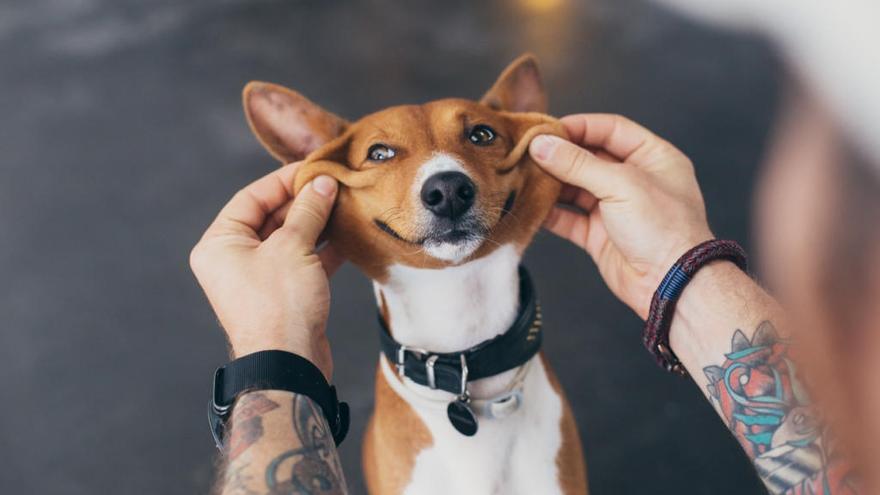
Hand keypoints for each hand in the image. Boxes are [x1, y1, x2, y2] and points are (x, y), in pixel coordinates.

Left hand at [189, 163, 343, 378]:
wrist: (289, 364)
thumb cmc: (280, 306)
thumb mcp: (293, 247)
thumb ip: (308, 211)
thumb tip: (322, 184)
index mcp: (220, 243)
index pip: (252, 197)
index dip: (285, 180)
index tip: (315, 168)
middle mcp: (233, 259)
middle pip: (271, 216)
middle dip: (305, 202)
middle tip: (335, 185)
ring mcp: (259, 278)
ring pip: (290, 239)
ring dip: (318, 224)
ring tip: (345, 205)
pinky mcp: (283, 294)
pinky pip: (302, 261)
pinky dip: (324, 248)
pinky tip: (348, 235)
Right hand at [529, 114, 712, 318]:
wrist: (671, 284)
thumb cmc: (663, 229)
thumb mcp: (621, 184)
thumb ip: (578, 164)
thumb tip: (542, 145)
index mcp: (653, 157)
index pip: (612, 130)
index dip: (579, 127)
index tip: (547, 128)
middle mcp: (634, 180)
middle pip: (589, 157)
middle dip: (559, 155)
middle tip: (529, 151)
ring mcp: (615, 208)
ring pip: (576, 188)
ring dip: (551, 183)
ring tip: (524, 176)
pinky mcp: (600, 235)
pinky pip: (569, 218)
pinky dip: (550, 212)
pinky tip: (530, 205)